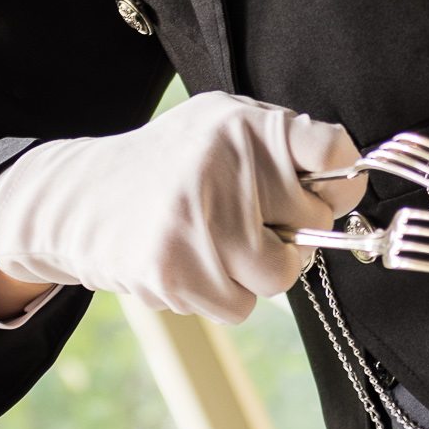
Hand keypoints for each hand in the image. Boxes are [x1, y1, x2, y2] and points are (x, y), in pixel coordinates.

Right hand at [0, 91, 367, 323]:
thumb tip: (347, 181)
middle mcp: (224, 164)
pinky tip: (192, 263)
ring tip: (216, 242)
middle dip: (294, 231)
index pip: (332, 151)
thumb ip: (279, 143)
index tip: (328, 190)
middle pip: (313, 223)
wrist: (81, 198)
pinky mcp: (177, 270)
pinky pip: (239, 305)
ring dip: (255, 269)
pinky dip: (222, 294)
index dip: (341, 180)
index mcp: (241, 123)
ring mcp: (200, 220)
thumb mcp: (219, 126)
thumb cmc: (168, 164)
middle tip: (256, 222)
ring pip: (279, 275)